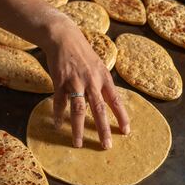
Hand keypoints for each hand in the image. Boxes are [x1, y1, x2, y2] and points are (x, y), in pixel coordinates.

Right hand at [44, 18, 129, 148]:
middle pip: (99, 109)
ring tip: (78, 143)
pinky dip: (58, 114)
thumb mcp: (98, 65)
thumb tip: (108, 101)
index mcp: (103, 77)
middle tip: (106, 145)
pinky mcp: (60, 81)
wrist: (64, 38)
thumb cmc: (82, 53)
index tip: (126, 131)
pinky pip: (59, 102)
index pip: (115, 100)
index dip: (121, 116)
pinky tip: (57, 124)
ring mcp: (75, 82)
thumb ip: (102, 83)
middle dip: (103, 129)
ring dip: (77, 128)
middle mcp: (91, 81)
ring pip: (78, 109)